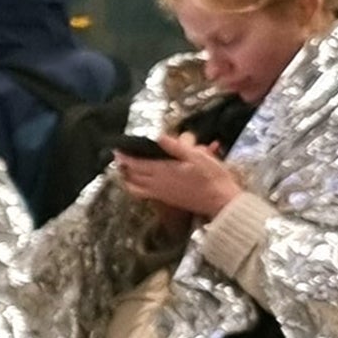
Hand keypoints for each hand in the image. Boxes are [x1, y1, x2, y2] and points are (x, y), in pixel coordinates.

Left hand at [116, 134, 243, 218]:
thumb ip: (176, 147)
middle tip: (120, 156)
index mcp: (163, 171)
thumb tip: (159, 136)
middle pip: (132, 175)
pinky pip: (144, 194)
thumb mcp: (197, 157)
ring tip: (125, 169)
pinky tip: (140, 181)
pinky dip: (136, 187)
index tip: (117, 149)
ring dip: (128, 177)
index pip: (136, 163)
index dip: (124, 156)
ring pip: (135, 186)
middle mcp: (157, 184)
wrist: (221, 201)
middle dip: (124, 165)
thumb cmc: (212, 177)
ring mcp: (161, 193)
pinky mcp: (166, 199)